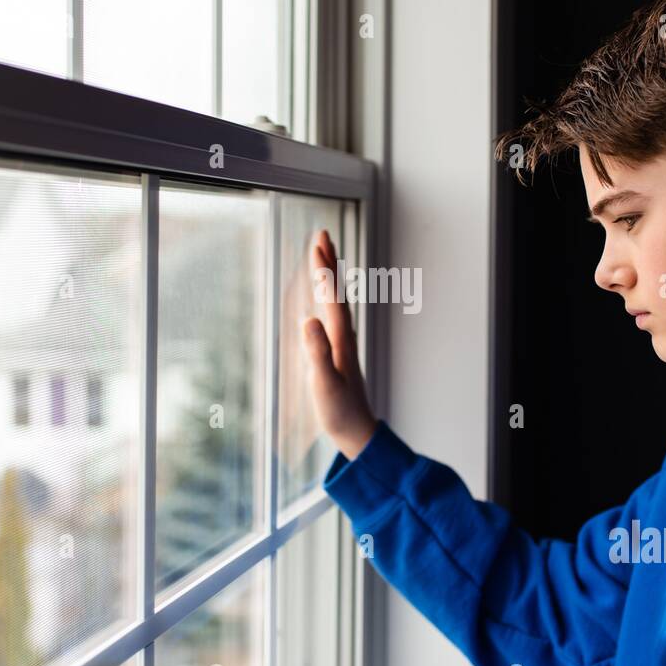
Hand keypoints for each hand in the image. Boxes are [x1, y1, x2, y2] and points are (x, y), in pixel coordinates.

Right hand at [302, 229, 377, 459]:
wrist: (357, 432)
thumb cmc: (338, 412)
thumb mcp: (323, 384)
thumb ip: (317, 353)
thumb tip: (308, 319)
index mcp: (340, 340)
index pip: (332, 297)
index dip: (324, 270)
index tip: (317, 243)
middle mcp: (344, 336)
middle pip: (337, 292)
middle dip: (329, 263)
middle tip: (322, 234)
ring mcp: (343, 344)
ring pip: (336, 301)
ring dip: (329, 277)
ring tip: (323, 256)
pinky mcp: (339, 352)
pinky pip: (333, 314)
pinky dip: (328, 297)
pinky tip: (325, 298)